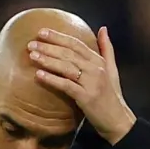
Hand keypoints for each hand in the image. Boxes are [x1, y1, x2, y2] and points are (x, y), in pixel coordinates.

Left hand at [28, 25, 137, 143]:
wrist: (118, 120)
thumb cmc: (112, 95)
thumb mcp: (112, 69)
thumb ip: (107, 48)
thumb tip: (103, 29)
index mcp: (99, 61)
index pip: (76, 44)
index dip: (58, 37)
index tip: (42, 32)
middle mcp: (96, 69)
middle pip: (69, 54)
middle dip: (49, 47)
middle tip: (31, 44)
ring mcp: (92, 83)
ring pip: (67, 67)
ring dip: (48, 60)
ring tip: (32, 55)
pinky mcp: (86, 97)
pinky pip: (66, 85)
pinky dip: (52, 79)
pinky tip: (38, 75)